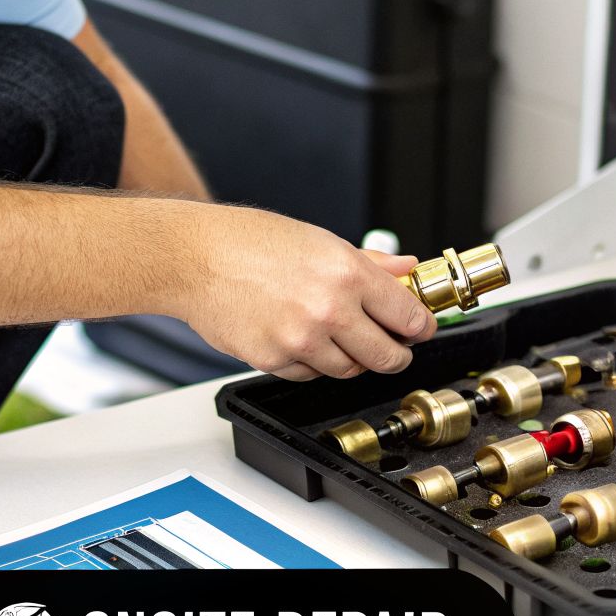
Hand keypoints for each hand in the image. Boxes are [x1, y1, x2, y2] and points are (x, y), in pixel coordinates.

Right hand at [171, 207, 436, 379]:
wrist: (194, 259)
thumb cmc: (248, 242)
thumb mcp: (318, 240)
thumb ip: (369, 262)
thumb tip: (406, 268)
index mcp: (346, 273)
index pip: (407, 316)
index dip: (421, 327)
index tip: (421, 329)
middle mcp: (328, 309)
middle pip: (387, 356)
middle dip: (396, 354)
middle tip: (393, 347)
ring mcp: (301, 340)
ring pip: (348, 370)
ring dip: (351, 358)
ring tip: (337, 336)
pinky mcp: (275, 360)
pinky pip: (310, 374)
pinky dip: (312, 363)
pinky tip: (301, 338)